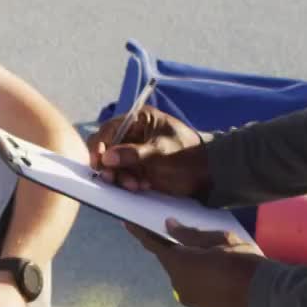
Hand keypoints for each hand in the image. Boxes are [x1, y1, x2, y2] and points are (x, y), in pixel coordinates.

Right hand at [86, 105, 210, 196]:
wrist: (208, 172)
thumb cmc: (188, 154)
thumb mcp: (162, 152)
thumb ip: (134, 154)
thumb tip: (107, 157)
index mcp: (139, 119)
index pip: (110, 129)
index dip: (100, 145)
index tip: (99, 161)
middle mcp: (134, 134)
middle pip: (107, 148)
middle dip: (108, 165)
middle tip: (111, 179)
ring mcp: (135, 152)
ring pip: (113, 165)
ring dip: (119, 177)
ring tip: (134, 185)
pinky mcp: (138, 169)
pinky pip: (123, 176)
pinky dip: (127, 183)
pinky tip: (142, 186)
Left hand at [128, 218, 263, 306]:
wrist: (264, 298)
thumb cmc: (242, 261)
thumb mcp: (219, 240)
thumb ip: (190, 234)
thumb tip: (169, 226)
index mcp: (178, 263)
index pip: (153, 243)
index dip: (140, 232)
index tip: (127, 222)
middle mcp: (177, 283)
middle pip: (170, 260)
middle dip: (174, 247)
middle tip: (183, 234)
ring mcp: (188, 298)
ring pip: (182, 273)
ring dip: (189, 263)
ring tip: (209, 254)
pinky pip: (193, 285)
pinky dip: (197, 275)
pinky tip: (214, 270)